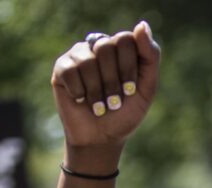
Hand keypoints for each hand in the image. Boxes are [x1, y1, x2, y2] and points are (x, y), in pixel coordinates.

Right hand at [51, 20, 160, 151]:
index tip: (130, 90)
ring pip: (88, 61)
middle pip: (106, 47)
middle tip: (114, 101)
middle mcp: (99, 46)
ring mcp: (79, 55)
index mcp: (121, 48)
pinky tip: (81, 100)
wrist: (102, 138)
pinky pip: (70, 71)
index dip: (128, 68)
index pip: (125, 39)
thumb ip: (150, 56)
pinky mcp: (61, 68)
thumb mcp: (146, 88)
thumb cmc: (125, 113)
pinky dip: (80, 92)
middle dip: (113, 81)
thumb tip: (141, 24)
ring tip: (99, 106)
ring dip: (97, 91)